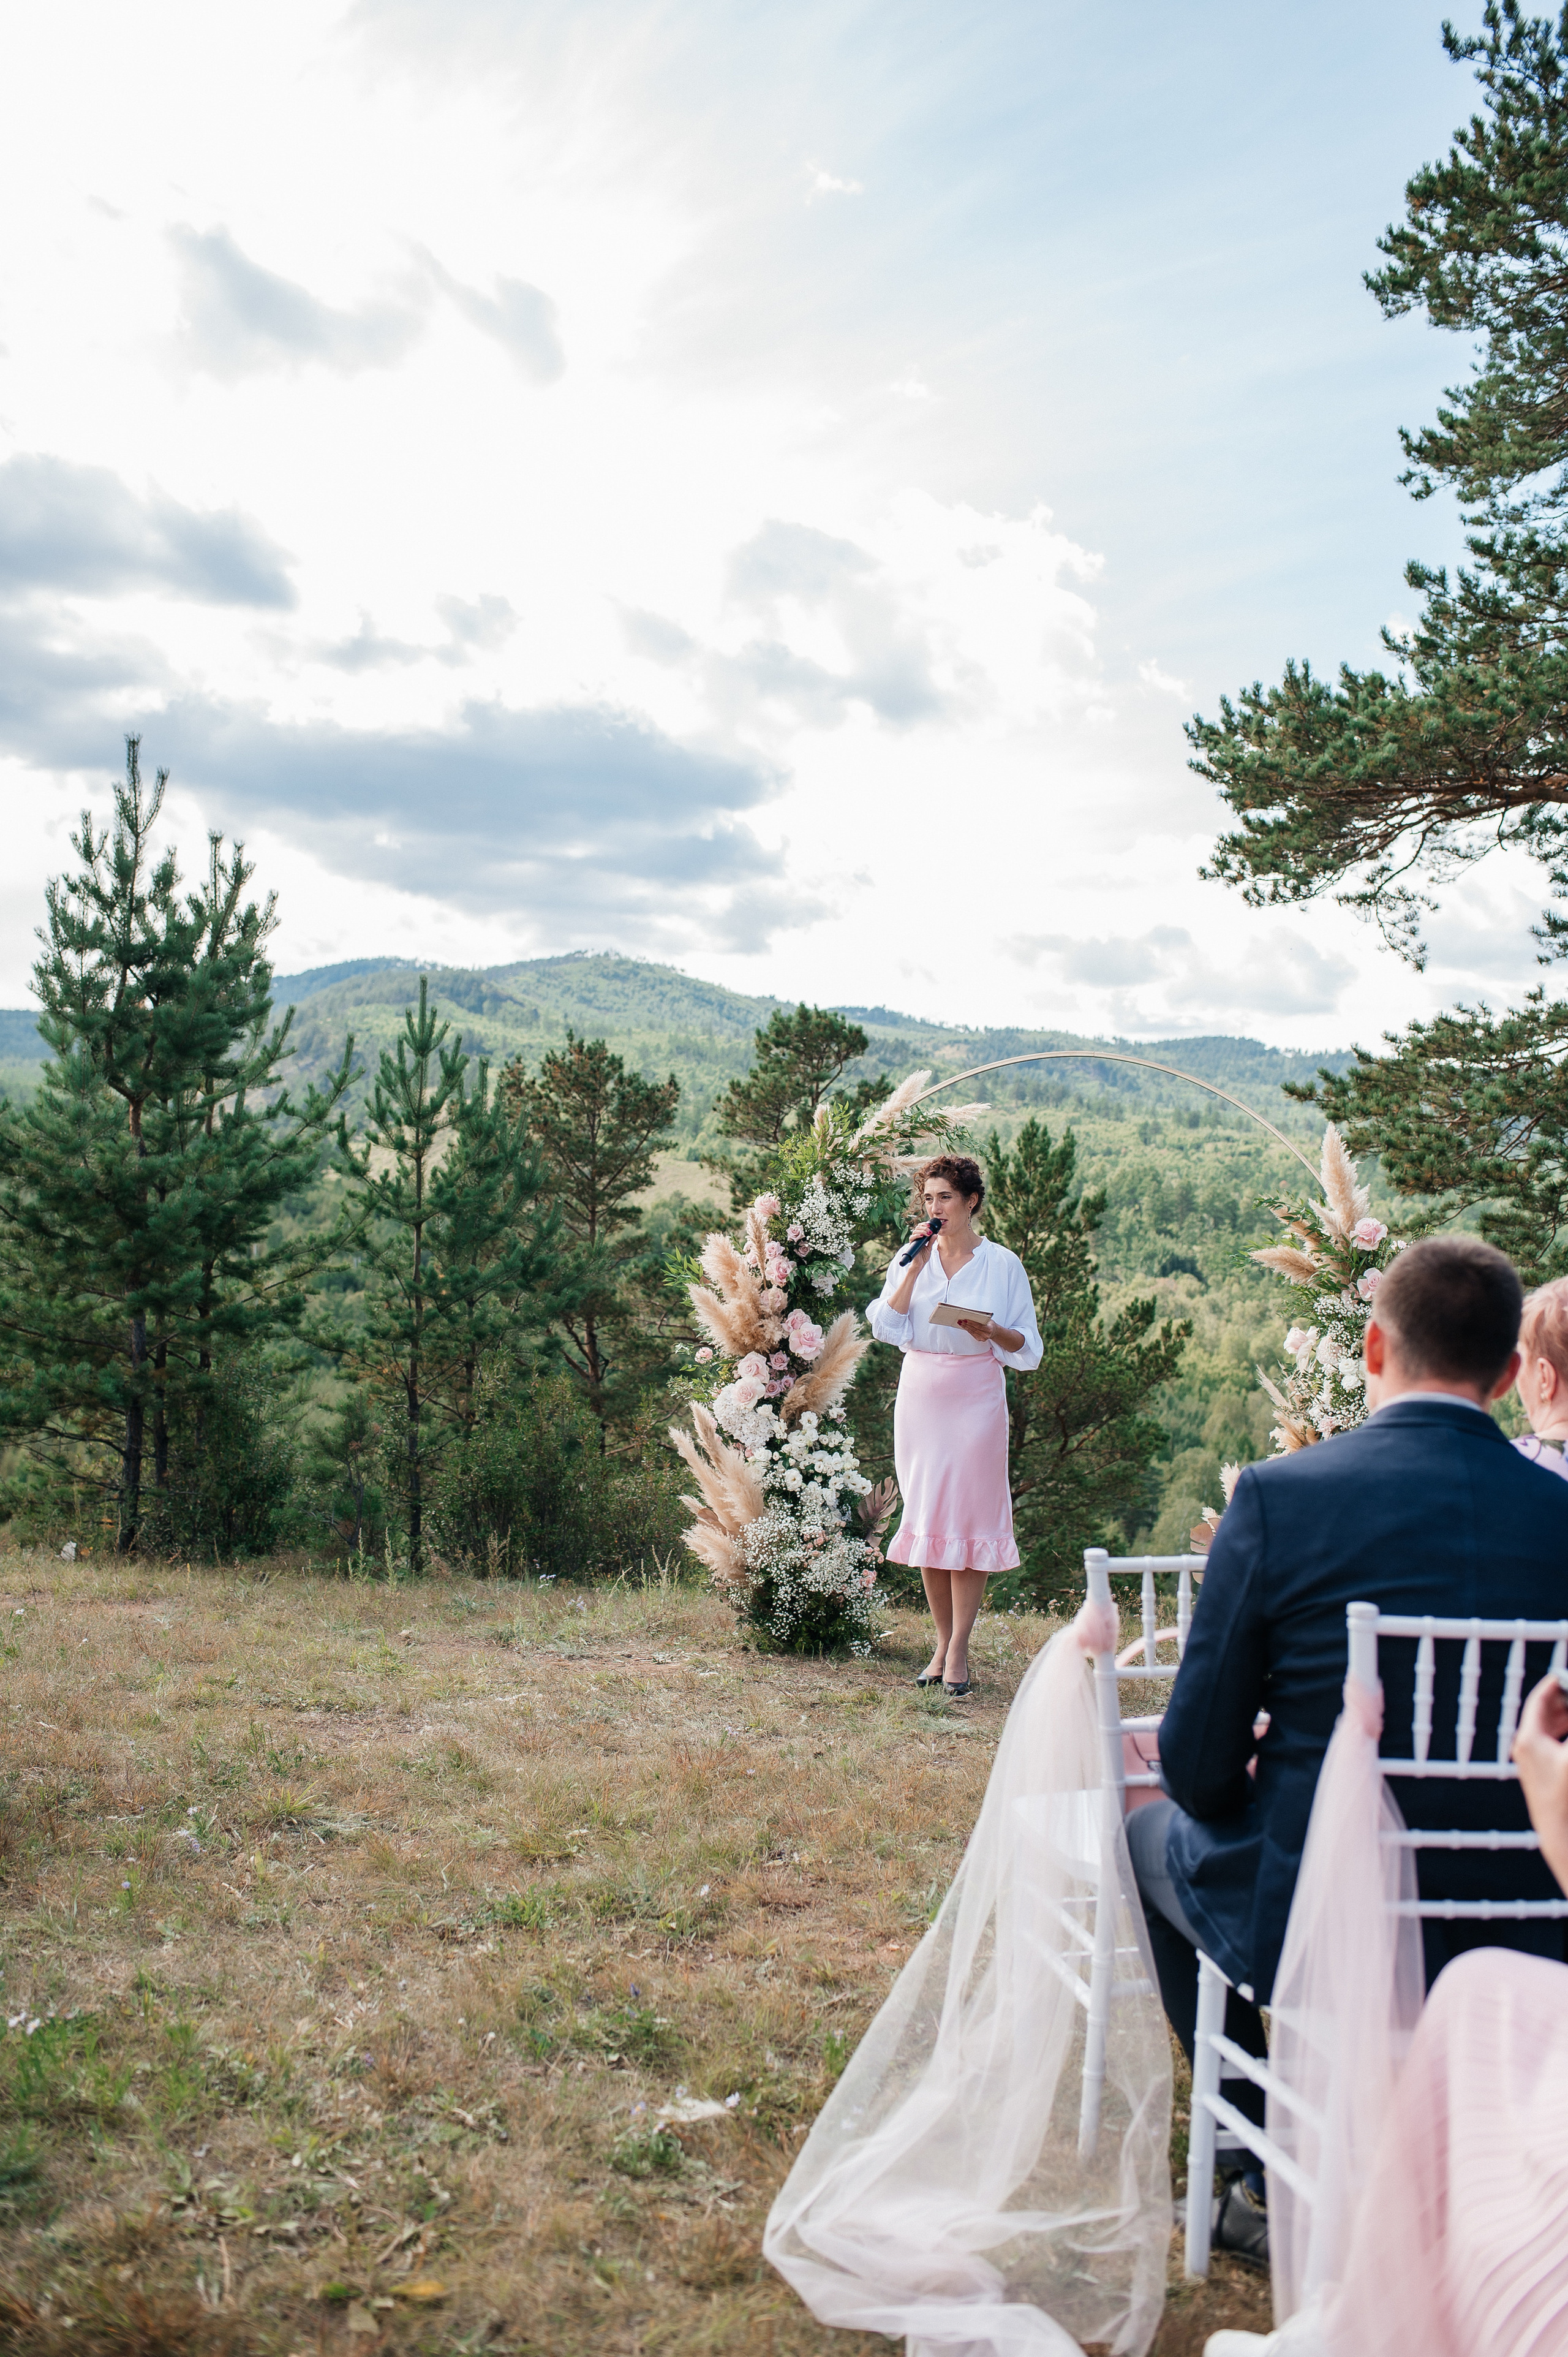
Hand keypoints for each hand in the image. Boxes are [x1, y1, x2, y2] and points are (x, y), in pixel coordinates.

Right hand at [910, 1224, 936, 1254]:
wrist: (920, 1264)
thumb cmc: (924, 1257)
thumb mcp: (929, 1248)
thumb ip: (931, 1241)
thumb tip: (935, 1234)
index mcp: (920, 1238)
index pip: (920, 1227)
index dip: (924, 1224)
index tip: (929, 1225)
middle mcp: (916, 1238)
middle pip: (917, 1228)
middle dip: (924, 1227)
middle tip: (929, 1231)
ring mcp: (913, 1241)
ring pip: (915, 1231)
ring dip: (922, 1231)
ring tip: (927, 1233)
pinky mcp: (911, 1244)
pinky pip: (912, 1238)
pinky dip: (916, 1235)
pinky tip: (921, 1236)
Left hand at [955, 1316, 991, 1339]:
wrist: (994, 1331)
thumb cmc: (990, 1324)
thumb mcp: (988, 1320)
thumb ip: (982, 1318)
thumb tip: (972, 1314)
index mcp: (989, 1329)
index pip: (979, 1326)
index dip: (972, 1323)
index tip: (966, 1320)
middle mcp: (986, 1335)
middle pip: (974, 1329)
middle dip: (966, 1324)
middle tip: (960, 1320)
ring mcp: (983, 1338)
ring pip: (972, 1332)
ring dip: (965, 1327)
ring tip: (960, 1322)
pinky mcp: (979, 1339)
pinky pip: (972, 1334)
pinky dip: (967, 1330)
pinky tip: (964, 1326)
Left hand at [1513, 1672, 1567, 1892]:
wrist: (1561, 1836)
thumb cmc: (1567, 1796)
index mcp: (1529, 1738)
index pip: (1540, 1700)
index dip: (1555, 1684)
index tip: (1565, 1674)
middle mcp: (1526, 1748)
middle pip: (1545, 1713)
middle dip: (1565, 1701)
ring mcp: (1533, 1763)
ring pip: (1549, 1729)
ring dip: (1567, 1718)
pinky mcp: (1542, 1776)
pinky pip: (1553, 1745)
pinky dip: (1565, 1735)